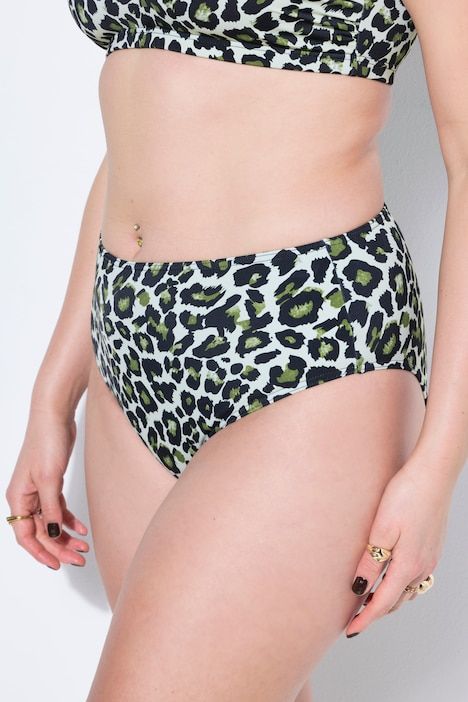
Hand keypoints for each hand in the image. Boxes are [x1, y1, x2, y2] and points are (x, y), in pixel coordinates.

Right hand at [5, 406, 88, 568]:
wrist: (55, 417)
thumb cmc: (46, 443)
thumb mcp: (50, 479)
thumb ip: (51, 509)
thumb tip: (54, 534)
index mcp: (18, 498)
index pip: (26, 536)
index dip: (41, 552)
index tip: (57, 564)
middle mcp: (25, 497)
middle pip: (41, 531)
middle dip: (59, 547)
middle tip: (79, 558)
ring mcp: (38, 490)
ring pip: (51, 521)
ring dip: (67, 535)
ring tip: (84, 547)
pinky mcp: (51, 482)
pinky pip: (58, 508)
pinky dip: (69, 519)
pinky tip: (82, 528)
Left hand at [345, 459, 451, 636]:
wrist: (434, 473)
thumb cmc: (406, 495)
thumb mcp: (382, 529)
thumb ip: (370, 561)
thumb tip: (358, 588)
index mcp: (408, 564)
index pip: (383, 602)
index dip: (365, 618)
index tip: (351, 631)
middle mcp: (422, 565)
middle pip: (396, 600)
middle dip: (376, 611)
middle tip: (354, 616)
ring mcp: (430, 556)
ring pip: (407, 589)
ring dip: (389, 598)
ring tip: (368, 599)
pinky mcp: (432, 545)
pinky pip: (415, 575)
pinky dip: (400, 583)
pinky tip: (391, 575)